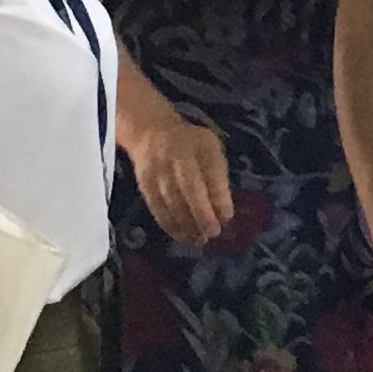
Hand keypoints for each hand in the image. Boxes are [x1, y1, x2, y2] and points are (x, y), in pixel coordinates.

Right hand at [125, 108, 235, 246]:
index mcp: (199, 145)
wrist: (151, 133)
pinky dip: (170, 225)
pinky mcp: (144, 184)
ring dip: (187, 224)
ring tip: (199, 238)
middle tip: (213, 232)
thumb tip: (223, 212)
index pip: (212, 172)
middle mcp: (176, 156)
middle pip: (190, 189)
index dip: (219, 197)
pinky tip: (182, 235)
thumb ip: (218, 176)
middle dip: (203, 214)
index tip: (227, 217)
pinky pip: (157, 207)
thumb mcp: (211, 149)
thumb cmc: (191, 145)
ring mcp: (157, 170)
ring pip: (172, 201)